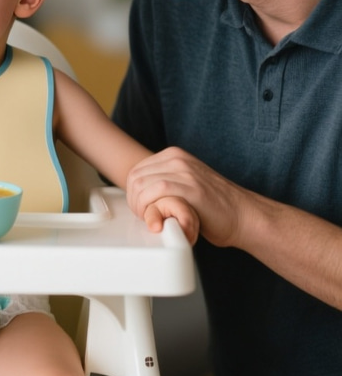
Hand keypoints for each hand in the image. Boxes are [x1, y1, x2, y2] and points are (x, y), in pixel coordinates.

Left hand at [127, 147, 244, 246]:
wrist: (242, 216)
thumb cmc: (213, 207)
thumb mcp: (184, 184)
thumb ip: (163, 181)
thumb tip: (136, 191)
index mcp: (174, 155)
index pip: (135, 171)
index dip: (132, 194)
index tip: (142, 210)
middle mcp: (177, 159)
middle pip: (134, 178)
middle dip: (134, 201)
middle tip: (146, 217)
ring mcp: (184, 171)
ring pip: (141, 185)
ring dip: (140, 207)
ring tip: (153, 219)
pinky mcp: (190, 186)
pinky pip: (156, 192)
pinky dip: (150, 208)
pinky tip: (159, 220)